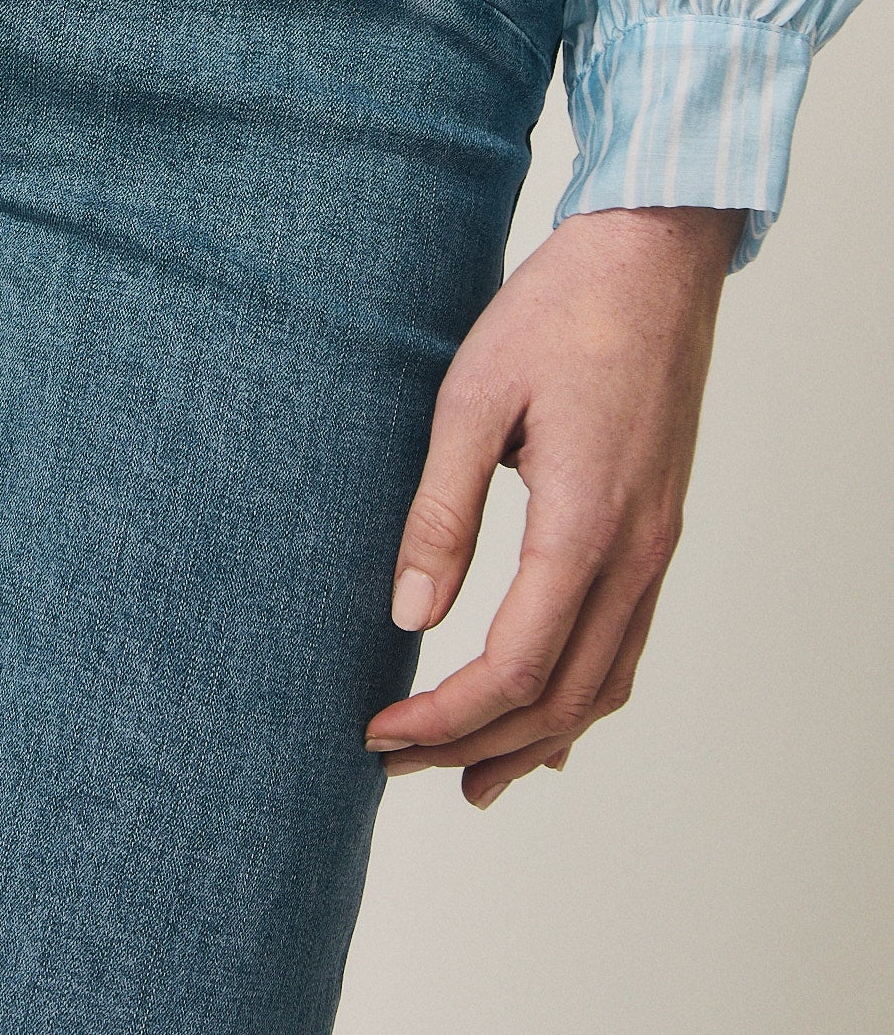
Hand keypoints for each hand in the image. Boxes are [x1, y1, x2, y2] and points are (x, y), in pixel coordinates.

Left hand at [364, 203, 742, 806]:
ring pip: (602, 682)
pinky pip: (626, 642)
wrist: (653, 257)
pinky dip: (579, 696)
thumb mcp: (472, 396)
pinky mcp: (658, 526)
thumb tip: (408, 615)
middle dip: (473, 746)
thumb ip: (440, 510)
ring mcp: (657, 544)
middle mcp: (636, 551)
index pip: (514, 666)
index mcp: (586, 524)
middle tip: (393, 765)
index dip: (441, 718)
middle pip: (559, 697)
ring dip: (531, 739)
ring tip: (465, 778)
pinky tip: (545, 716)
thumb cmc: (558, 310)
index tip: (375, 733)